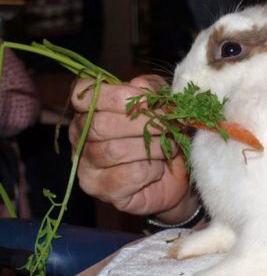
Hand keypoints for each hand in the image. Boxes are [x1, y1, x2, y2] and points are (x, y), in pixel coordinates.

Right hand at [69, 74, 197, 219]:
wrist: (177, 176)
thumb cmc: (164, 135)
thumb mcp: (162, 102)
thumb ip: (151, 88)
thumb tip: (141, 87)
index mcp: (90, 108)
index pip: (82, 93)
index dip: (115, 95)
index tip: (147, 100)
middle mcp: (80, 135)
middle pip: (99, 124)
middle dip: (142, 123)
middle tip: (168, 126)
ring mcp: (85, 164)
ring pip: (114, 150)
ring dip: (151, 147)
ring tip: (168, 147)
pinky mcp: (100, 188)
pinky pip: (127, 175)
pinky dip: (151, 170)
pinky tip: (157, 169)